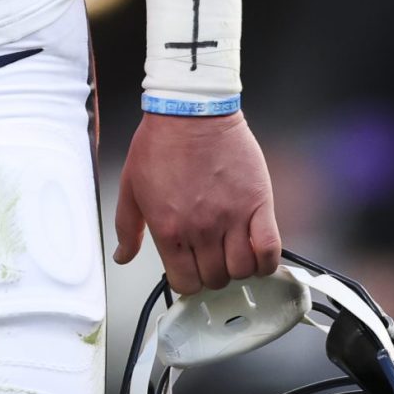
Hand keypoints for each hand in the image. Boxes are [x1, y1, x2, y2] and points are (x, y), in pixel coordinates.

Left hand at [114, 110, 281, 292]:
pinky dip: (267, 261)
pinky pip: (270, 249)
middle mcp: (201, 229)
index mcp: (169, 230)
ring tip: (233, 251)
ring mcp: (232, 218)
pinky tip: (258, 253)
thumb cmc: (161, 142)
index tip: (191, 270)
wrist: (191, 110)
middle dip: (212, 273)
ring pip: (242, 270)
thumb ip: (128, 228)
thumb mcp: (131, 186)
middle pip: (215, 279)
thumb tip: (123, 255)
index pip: (185, 283)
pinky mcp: (257, 203)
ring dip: (238, 268)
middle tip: (212, 256)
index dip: (188, 281)